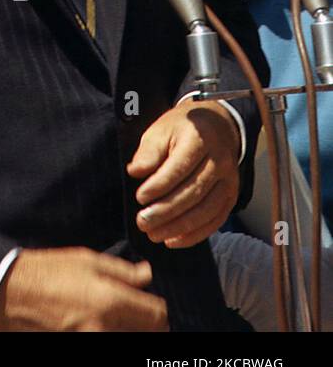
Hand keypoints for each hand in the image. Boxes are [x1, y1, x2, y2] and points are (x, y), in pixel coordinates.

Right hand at [0, 247, 167, 330]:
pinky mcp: (81, 348)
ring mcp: (93, 342)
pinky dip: (110, 335)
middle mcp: (106, 327)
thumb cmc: (46, 271)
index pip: (158, 316)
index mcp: (111, 300)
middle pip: (149, 335)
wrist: (11, 295)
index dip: (157, 309)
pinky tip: (100, 326)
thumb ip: (121, 271)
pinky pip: (108, 343)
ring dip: (128, 331)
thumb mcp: (84, 260)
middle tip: (134, 313)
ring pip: (130, 340)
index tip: (150, 304)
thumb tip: (147, 275)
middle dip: (146, 324)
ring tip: (113, 318)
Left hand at [127, 100, 239, 248]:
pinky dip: (195, 234)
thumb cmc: (181, 130)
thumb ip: (149, 152)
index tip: (140, 197)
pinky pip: (216, 220)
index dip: (159, 185)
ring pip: (206, 210)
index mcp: (200, 140)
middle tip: (142, 222)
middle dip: (166, 211)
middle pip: (193, 192)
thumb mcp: (160, 130)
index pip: (179, 167)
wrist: (217, 126)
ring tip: (154, 234)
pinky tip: (174, 240)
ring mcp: (230, 181)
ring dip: (179, 227)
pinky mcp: (232, 196)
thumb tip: (135, 172)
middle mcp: (220, 162)